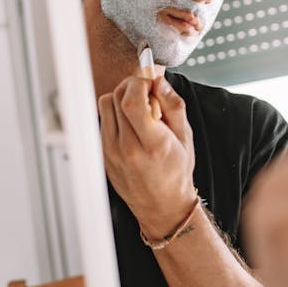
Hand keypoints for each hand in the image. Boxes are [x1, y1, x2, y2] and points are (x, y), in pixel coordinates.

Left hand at [98, 74, 196, 237]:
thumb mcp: (186, 137)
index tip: (149, 82)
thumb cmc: (176, 172)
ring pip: (105, 104)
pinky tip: (130, 125)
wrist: (162, 206)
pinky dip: (116, 114)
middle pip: (117, 97)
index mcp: (152, 144)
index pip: (132, 101)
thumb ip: (173, 105)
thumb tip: (159, 81)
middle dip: (133, 86)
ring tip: (139, 111)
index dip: (139, 82)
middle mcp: (128, 148)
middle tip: (147, 93)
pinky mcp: (102, 154)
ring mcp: (110, 153)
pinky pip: (102, 120)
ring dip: (122, 98)